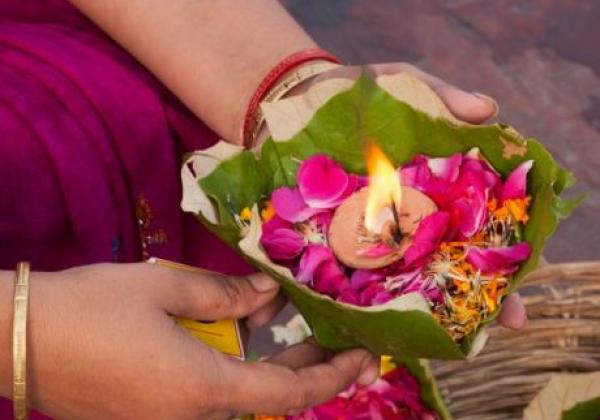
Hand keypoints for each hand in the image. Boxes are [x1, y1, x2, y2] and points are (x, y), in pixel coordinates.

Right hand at [24, 263, 378, 418]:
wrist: (16, 340)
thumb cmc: (91, 310)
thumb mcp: (165, 290)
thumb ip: (226, 294)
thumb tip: (269, 295)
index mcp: (203, 389)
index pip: (289, 393)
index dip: (332, 376)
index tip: (364, 358)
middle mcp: (191, 418)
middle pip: (268, 397)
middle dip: (307, 367)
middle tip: (338, 336)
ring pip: (238, 396)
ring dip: (270, 365)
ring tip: (293, 328)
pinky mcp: (147, 417)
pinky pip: (208, 397)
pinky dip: (235, 370)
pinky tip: (239, 338)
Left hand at [288, 62, 525, 328]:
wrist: (290, 105)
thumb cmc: (353, 96)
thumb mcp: (400, 86)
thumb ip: (440, 97)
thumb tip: (487, 110)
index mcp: (426, 203)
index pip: (470, 247)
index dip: (495, 280)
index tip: (512, 311)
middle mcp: (394, 232)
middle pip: (429, 283)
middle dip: (448, 316)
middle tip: (463, 342)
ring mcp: (353, 244)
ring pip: (377, 296)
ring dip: (385, 328)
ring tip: (389, 357)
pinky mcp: (312, 246)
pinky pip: (321, 284)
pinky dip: (324, 309)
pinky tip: (333, 335)